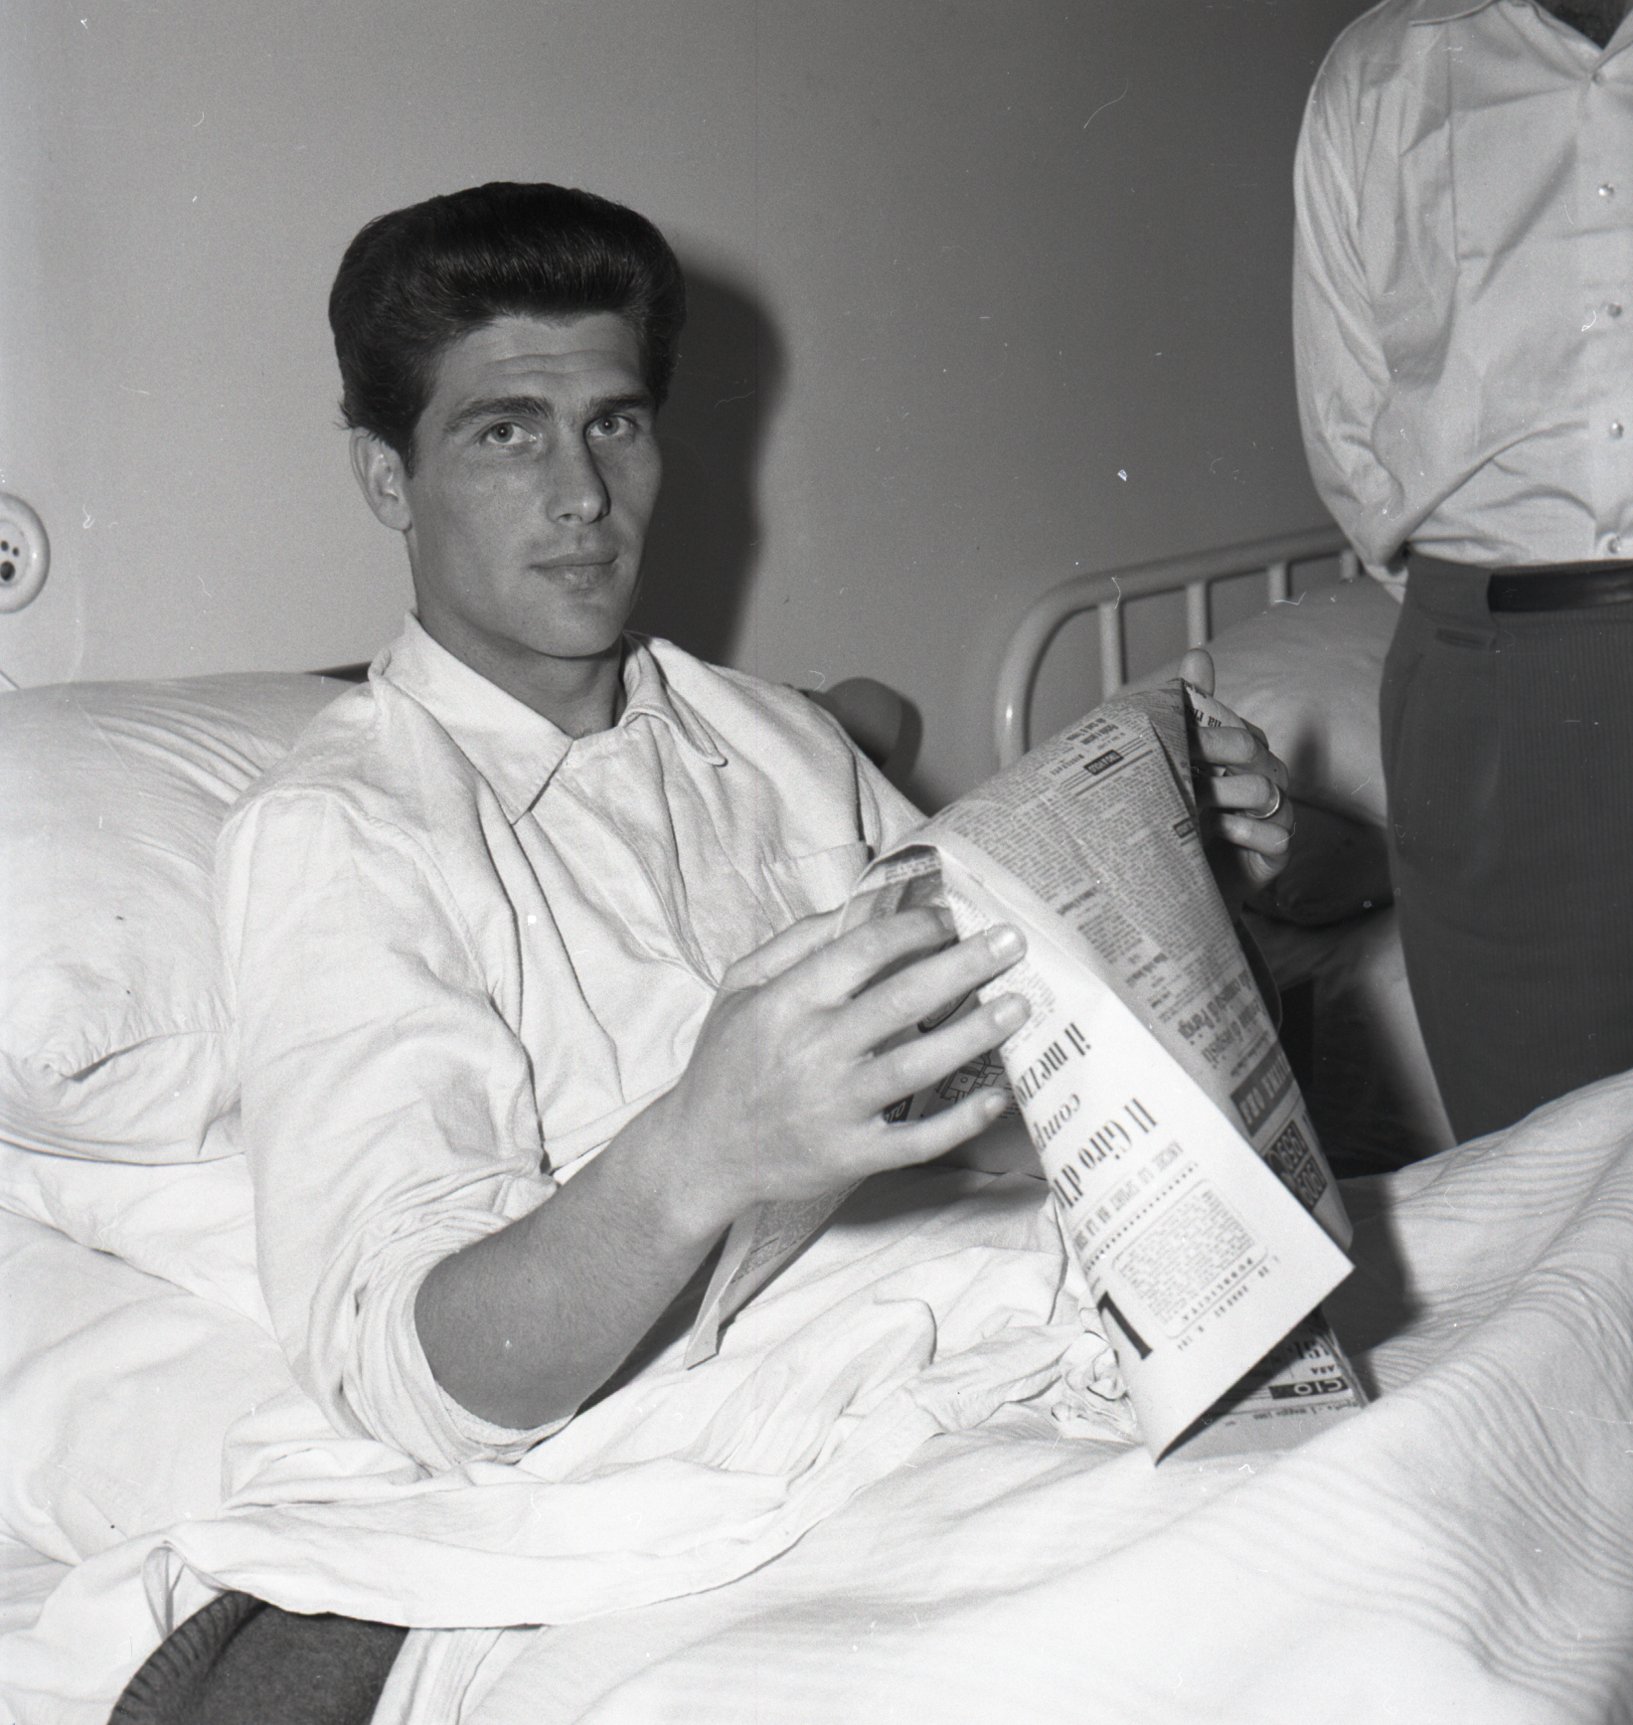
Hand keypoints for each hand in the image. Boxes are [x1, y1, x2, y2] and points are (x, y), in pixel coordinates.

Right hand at [648, 907, 1028, 1238]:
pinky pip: (916, 1139)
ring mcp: (835, 1107)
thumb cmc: (726, 1062)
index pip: (862, 951)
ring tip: (1018, 1006)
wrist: (701, 1152)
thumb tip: (858, 908)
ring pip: (917, 1066)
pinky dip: (960, 1120)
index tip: (950, 916)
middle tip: (1012, 943)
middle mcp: (813, 1051)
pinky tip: (997, 1095)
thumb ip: (795, 943)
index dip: (914, 928)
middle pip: (902, 1001)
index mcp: (787, 1003)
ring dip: (973, 1034)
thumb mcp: (740, 987)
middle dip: (964, 966)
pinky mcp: (852, 1155)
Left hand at [1179, 648, 1293, 896]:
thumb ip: (1191, 708)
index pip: (1244, 734)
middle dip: (1224, 762)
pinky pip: (1277, 835)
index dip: (1218, 735)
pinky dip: (1251, 831)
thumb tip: (1199, 654)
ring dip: (1233, 796)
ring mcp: (1273, 816)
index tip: (1186, 744)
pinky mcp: (1275, 852)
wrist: (1177, 879)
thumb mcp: (1176, 763)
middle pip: (1259, 759)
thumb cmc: (1179, 816)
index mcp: (1243, 757)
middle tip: (1187, 770)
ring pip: (1269, 794)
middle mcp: (1263, 782)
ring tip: (1200, 804)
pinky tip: (1224, 829)